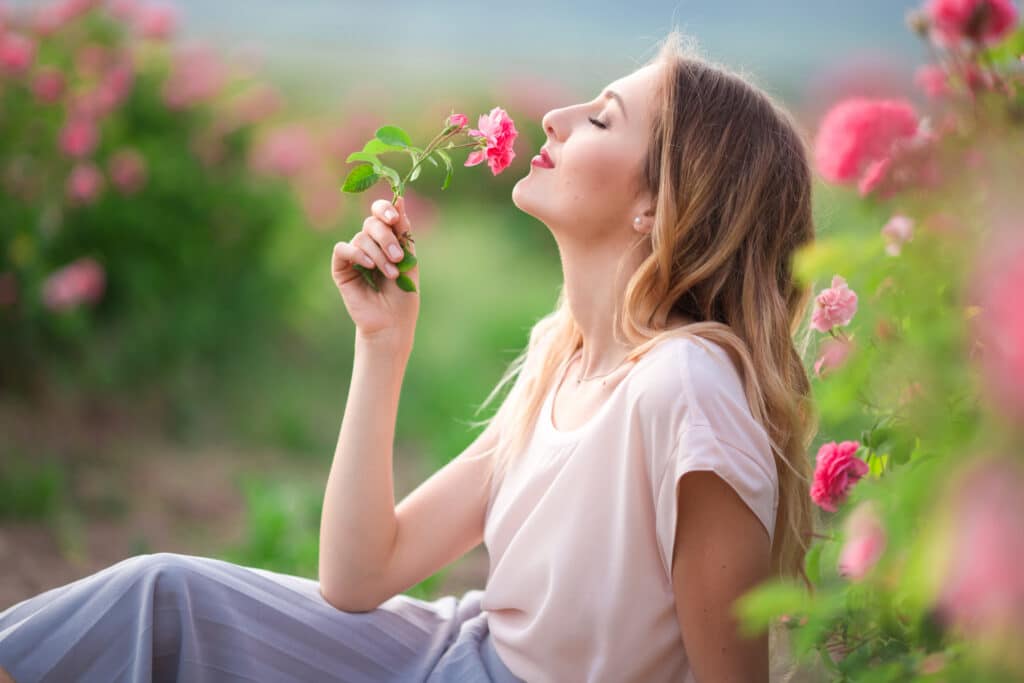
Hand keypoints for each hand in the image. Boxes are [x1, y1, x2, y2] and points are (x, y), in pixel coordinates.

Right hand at [332, 197, 419, 348]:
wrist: (393, 322)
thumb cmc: (403, 293)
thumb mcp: (409, 258)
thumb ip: (403, 231)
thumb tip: (400, 198)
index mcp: (387, 238)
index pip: (381, 213)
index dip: (385, 209)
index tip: (395, 217)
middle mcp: (369, 244)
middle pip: (372, 223)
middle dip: (386, 237)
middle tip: (398, 257)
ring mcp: (354, 255)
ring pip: (361, 237)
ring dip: (379, 254)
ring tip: (390, 274)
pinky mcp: (341, 268)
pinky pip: (343, 249)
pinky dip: (357, 254)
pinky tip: (368, 266)